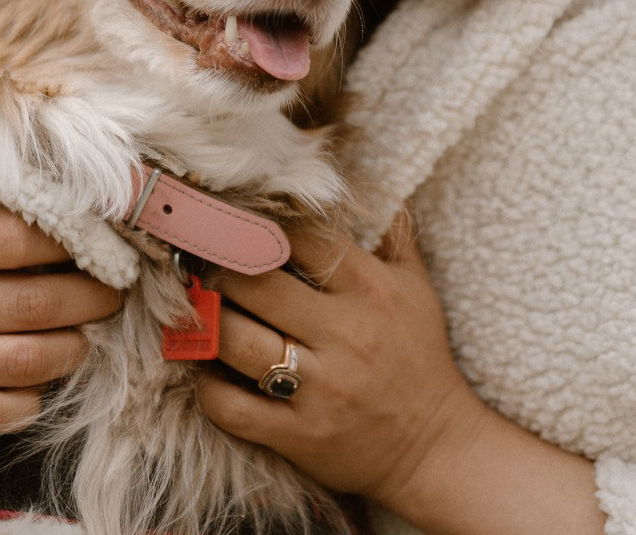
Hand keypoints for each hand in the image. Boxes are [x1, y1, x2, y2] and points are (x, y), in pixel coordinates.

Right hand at [0, 173, 123, 517]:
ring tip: (86, 335)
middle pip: (31, 303)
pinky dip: (28, 401)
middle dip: (90, 299)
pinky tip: (39, 382)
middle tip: (115, 293)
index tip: (101, 242)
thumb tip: (9, 139)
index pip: (14, 238)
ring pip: (23, 362)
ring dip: (71, 350)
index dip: (70, 241)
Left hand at [196, 215, 603, 534]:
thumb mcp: (417, 287)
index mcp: (370, 288)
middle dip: (217, 268)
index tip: (234, 224)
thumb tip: (363, 188)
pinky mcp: (300, 434)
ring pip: (234, 340)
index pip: (297, 237)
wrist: (436, 446)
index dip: (257, 225)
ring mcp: (320, 386)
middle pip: (253, 282)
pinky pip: (230, 406)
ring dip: (206, 321)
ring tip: (199, 311)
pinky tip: (209, 371)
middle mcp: (344, 332)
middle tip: (202, 265)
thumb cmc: (421, 358)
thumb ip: (393, 233)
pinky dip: (207, 386)